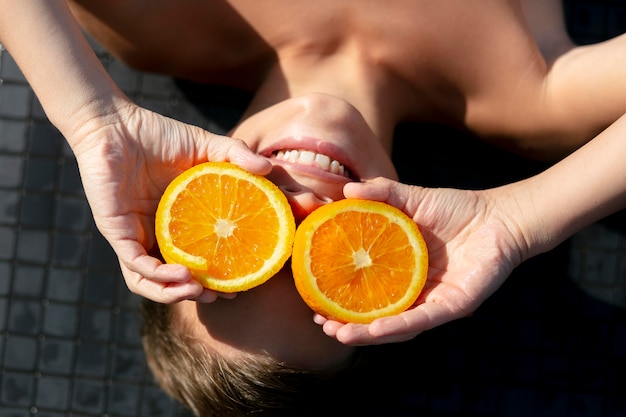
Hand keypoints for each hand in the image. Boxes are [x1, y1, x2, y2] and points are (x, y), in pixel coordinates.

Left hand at [69, 98, 270, 302]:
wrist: (115, 124)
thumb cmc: (156, 135)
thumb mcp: (205, 146)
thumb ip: (236, 156)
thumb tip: (269, 167)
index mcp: (174, 222)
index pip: (195, 260)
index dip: (216, 276)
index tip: (240, 283)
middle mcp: (153, 234)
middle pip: (173, 279)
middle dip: (198, 293)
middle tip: (224, 294)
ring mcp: (134, 235)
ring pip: (149, 282)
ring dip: (174, 294)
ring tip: (201, 292)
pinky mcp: (116, 231)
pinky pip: (134, 265)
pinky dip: (158, 276)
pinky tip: (183, 274)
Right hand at [317, 177, 528, 344]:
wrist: (500, 216)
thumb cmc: (457, 209)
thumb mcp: (411, 198)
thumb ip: (381, 193)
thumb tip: (345, 188)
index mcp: (402, 272)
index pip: (367, 291)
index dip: (341, 298)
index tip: (315, 299)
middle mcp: (415, 292)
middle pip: (376, 316)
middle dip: (348, 325)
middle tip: (322, 323)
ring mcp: (433, 301)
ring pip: (396, 327)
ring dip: (366, 334)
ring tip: (338, 333)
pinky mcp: (454, 306)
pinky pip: (423, 320)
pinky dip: (397, 326)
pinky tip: (374, 330)